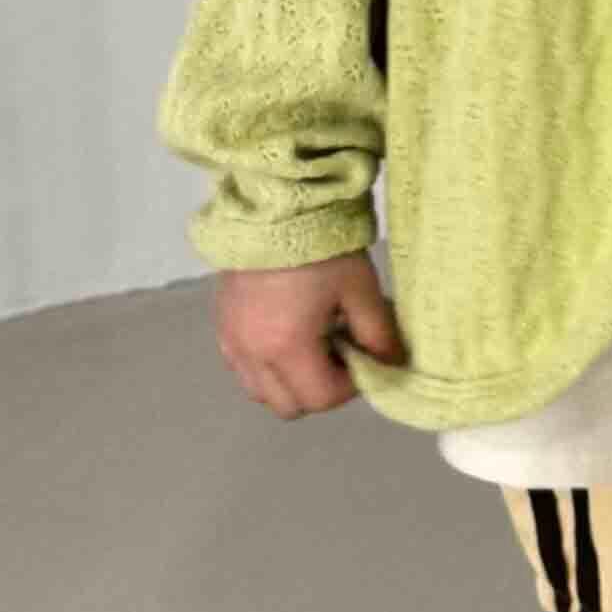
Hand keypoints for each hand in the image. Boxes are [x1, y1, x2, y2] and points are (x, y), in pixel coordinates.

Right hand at [216, 249, 403, 416]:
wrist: (273, 205)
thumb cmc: (321, 246)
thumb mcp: (360, 289)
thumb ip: (378, 334)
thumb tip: (390, 363)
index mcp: (286, 347)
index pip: (322, 398)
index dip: (350, 386)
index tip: (363, 356)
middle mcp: (252, 353)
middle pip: (289, 406)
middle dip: (319, 390)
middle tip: (339, 353)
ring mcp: (231, 341)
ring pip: (262, 392)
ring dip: (290, 382)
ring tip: (311, 343)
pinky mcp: (221, 325)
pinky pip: (242, 368)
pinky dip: (266, 366)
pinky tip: (285, 333)